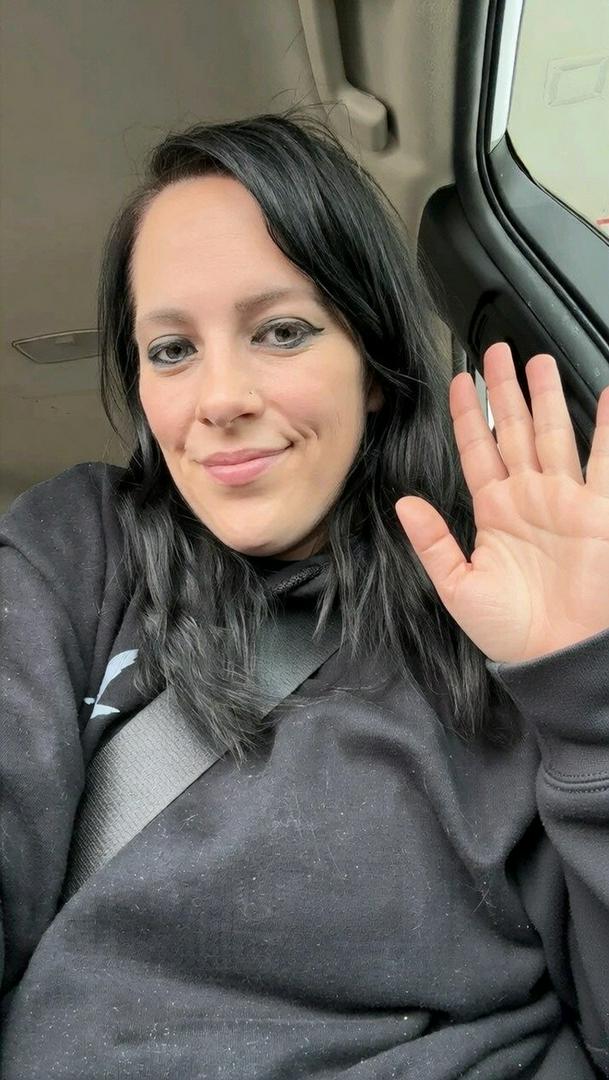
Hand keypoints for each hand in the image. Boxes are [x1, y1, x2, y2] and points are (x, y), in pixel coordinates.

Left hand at [395, 342, 608, 662]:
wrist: (556, 655)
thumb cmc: (510, 629)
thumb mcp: (458, 586)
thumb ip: (433, 542)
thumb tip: (403, 504)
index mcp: (493, 512)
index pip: (476, 450)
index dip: (468, 415)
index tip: (459, 382)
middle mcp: (528, 498)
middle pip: (513, 430)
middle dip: (505, 391)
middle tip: (497, 351)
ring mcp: (564, 500)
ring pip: (552, 434)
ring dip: (544, 397)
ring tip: (536, 361)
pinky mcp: (598, 510)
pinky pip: (605, 460)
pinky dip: (607, 428)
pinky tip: (605, 397)